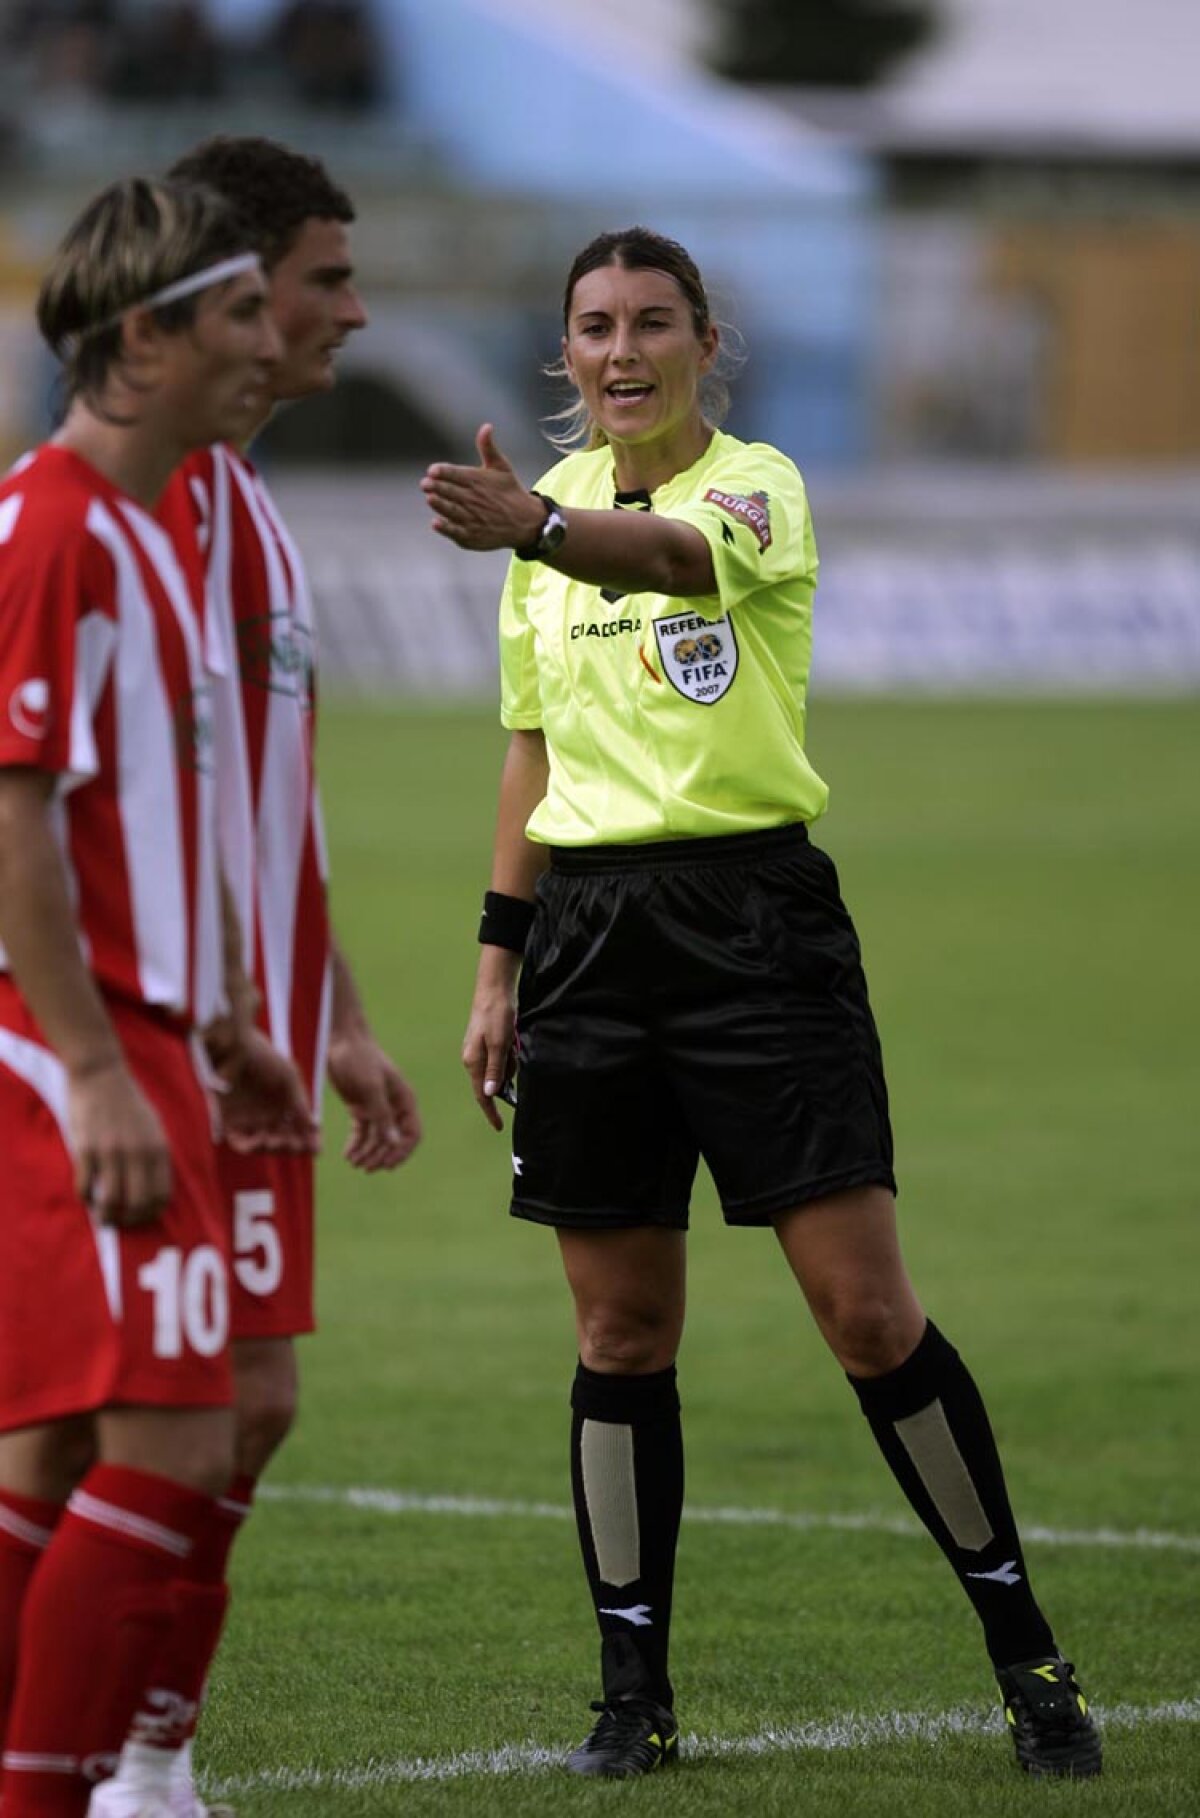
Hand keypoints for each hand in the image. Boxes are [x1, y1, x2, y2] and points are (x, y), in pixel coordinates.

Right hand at [68, 1059, 171, 1227]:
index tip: (140, 1216)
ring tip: (102, 1216)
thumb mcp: (153, 1126)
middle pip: (139, 1203)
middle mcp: (139, 1152)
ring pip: (112, 1201)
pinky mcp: (87, 1148)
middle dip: (130, 1220)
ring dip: (107, 1216)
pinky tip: (87, 1196)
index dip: (151, 1213)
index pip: (162, 1194)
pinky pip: (86, 1186)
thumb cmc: (127, 1102)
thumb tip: (156, 1188)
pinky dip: (86, 1198)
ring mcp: (112, 1151)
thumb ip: (155, 1155)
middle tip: (119, 1221)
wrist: (100, 1074)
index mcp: (158, 1147)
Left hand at [217, 1028, 318, 1154]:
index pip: (299, 1129)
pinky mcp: (229, 1121)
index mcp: (284, 1103)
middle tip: (299, 1147)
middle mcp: (267, 1114)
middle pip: (283, 1141)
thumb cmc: (263, 1057)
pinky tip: (263, 1139)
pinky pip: (241, 1143)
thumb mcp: (288, 1079)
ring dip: (274, 1149)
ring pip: (264, 1146)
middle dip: (293, 1148)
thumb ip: (300, 1104)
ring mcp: (248, 1119)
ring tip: (279, 1141)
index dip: (308, 1141)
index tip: (317, 1148)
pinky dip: (253, 1147)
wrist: (234, 1047)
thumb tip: (314, 1128)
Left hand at [327, 1030, 421, 1171]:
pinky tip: (348, 1154)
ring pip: (377, 1139)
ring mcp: (376, 1107)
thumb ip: (381, 1115)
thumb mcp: (370, 1086)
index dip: (402, 1151)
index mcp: (404, 1100)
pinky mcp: (360, 1107)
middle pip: (393, 1140)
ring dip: (368, 1153)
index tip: (387, 1165)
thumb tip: (392, 1143)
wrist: (339, 1039)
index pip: (412, 1134)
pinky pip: (362, 1132)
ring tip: (354, 1163)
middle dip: (381, 1155)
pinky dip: (356, 1144)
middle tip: (365, 1167)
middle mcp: (393, 1106)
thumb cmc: (359, 1058)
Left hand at [420, 425, 547, 551]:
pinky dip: (446, 528)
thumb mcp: (501, 467)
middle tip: (425, 484)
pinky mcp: (472, 536)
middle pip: (452, 492)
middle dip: (438, 487)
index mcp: (478, 481)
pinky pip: (457, 531)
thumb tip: (486, 426)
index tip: (432, 470)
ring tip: (430, 498)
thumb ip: (488, 448)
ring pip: (453, 511)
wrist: (526, 522)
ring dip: (441, 505)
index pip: (457, 474)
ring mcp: (473, 519)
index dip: (444, 472)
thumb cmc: (510, 491)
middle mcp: (475, 499)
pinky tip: (436, 523)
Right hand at [462, 976, 517, 1131]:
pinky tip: (511, 1038)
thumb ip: (495, 1070)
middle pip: (492, 1082)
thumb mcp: (499, 1045)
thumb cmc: (497, 1016)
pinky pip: (501, 1057)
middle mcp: (473, 1059)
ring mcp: (479, 1051)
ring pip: (499, 1069)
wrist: (495, 989)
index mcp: (473, 1062)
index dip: (491, 1112)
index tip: (499, 1127)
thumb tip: (490, 1094)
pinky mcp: (487, 1042)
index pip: (481, 1095)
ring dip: (510, 1062)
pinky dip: (509, 1053)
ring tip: (512, 1042)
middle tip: (513, 1054)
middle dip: (506, 1077)